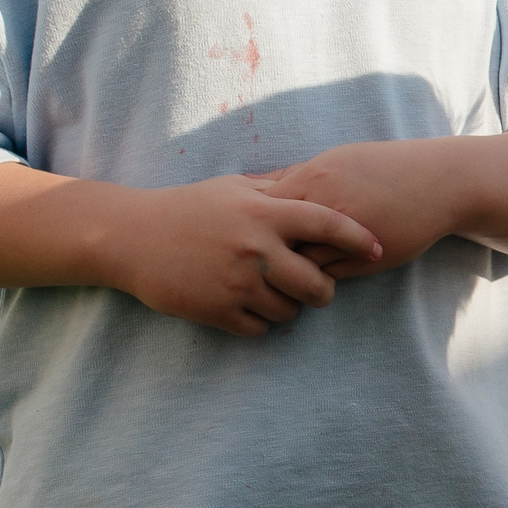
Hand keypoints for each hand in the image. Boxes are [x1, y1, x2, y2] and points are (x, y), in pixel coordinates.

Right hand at [111, 175, 380, 335]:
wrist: (130, 236)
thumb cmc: (188, 207)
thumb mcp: (233, 187)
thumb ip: (276, 189)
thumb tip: (315, 178)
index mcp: (263, 213)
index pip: (327, 223)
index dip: (358, 237)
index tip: (378, 248)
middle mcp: (255, 248)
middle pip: (317, 284)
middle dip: (324, 291)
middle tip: (319, 288)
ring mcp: (236, 282)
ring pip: (289, 311)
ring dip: (290, 308)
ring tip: (276, 295)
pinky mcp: (216, 309)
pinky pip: (260, 329)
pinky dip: (261, 322)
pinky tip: (251, 308)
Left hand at [257, 141, 465, 276]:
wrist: (441, 182)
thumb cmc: (386, 167)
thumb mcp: (339, 159)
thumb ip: (298, 174)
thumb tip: (256, 186)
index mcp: (314, 178)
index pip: (262, 208)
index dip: (254, 221)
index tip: (254, 227)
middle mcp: (327, 207)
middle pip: (275, 239)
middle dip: (266, 249)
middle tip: (260, 255)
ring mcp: (347, 237)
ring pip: (300, 263)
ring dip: (291, 268)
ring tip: (283, 270)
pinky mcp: (367, 260)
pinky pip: (328, 276)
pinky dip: (316, 277)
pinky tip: (314, 273)